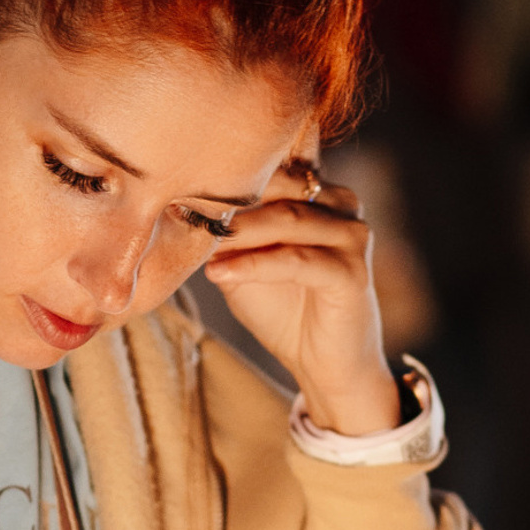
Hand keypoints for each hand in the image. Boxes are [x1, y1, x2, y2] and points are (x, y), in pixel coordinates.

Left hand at [204, 159, 399, 436]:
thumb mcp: (244, 261)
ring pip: (287, 219)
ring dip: (238, 231)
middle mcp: (343, 202)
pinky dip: (254, 265)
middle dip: (230, 200)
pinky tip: (219, 273)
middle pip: (279, 185)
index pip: (273, 164)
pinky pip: (296, 259)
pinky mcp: (353, 271)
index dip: (229, 173)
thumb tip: (179, 202)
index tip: (177, 182)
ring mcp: (353, 235)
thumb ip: (227, 230)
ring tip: (199, 244)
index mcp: (319, 191)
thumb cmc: (283, 309)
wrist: (321, 365)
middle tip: (181, 209)